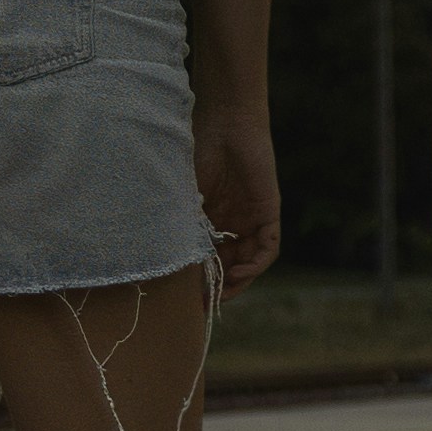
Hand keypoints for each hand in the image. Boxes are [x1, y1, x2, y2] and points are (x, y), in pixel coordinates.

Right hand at [195, 96, 282, 293]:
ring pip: (249, 261)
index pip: (206, 258)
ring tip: (222, 294)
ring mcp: (251, 219)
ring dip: (238, 281)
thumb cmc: (197, 151)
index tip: (186, 301)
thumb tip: (162, 261)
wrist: (226, 123)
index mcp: (208, 220)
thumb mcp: (182, 196)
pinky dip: (256, 264)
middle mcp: (230, 223)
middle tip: (204, 306)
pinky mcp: (269, 213)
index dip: (198, 280)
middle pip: (228, 265)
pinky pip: (268, 248)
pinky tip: (241, 274)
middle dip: (218, 288)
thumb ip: (179, 225)